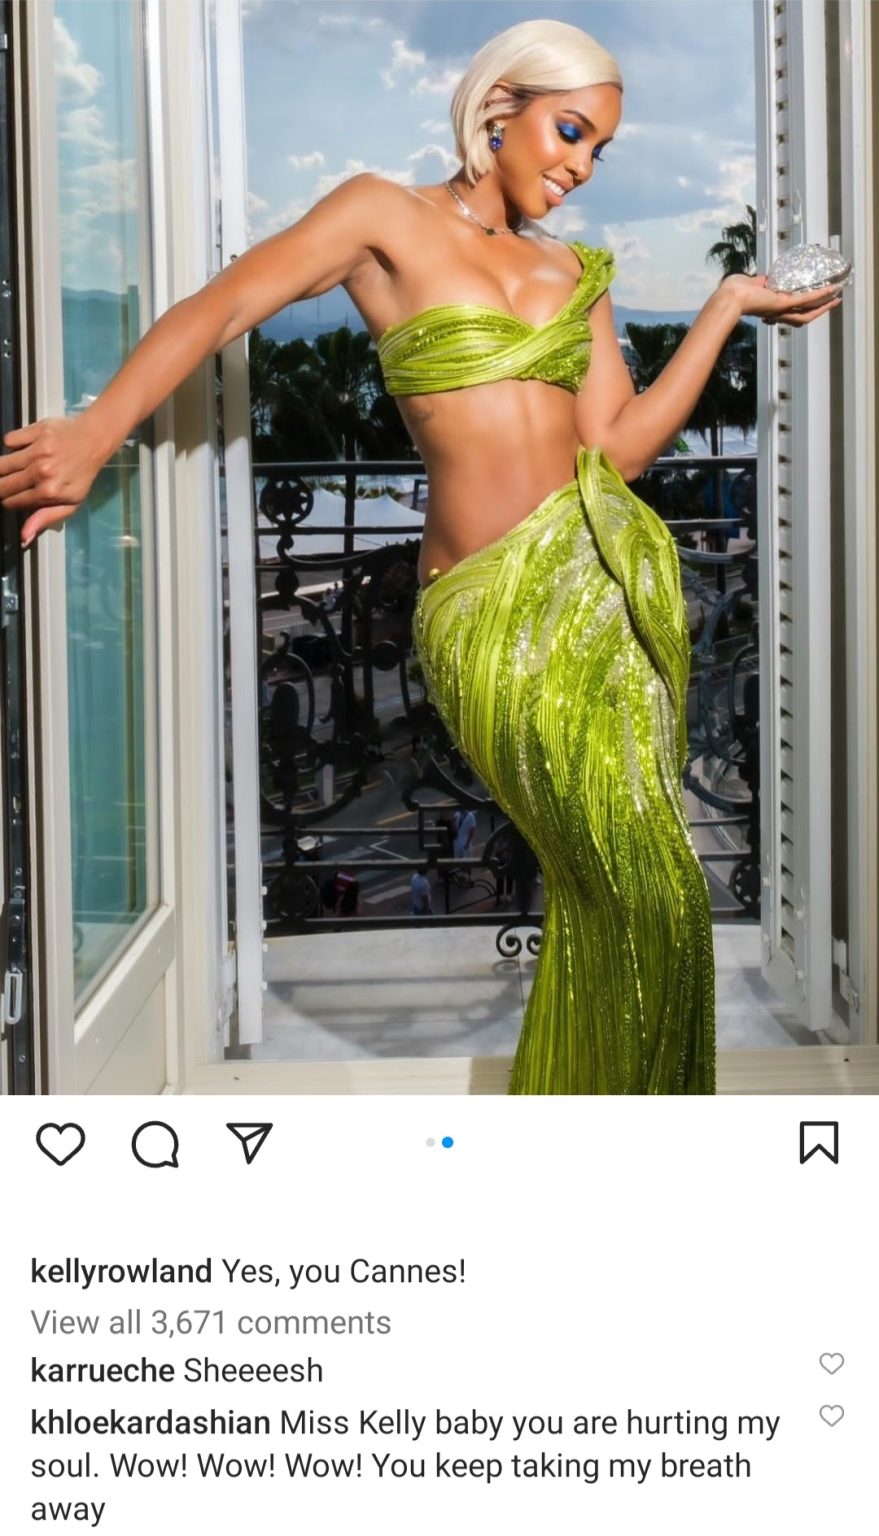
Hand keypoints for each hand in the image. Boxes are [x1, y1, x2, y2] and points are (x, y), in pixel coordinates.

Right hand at [0, 414, 107, 548]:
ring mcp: (37, 450)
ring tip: (10, 470)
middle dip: (2, 487)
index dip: (10, 502)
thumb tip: (24, 537)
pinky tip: (22, 450)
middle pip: (2, 485)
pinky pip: (8, 441)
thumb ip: (45, 518)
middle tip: (8, 485)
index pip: (11, 502)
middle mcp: (40, 471)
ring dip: (2, 469)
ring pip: (1, 464)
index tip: (14, 498)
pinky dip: (11, 446)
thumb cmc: (81, 475)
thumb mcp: (70, 503)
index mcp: (48, 492)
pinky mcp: (35, 431)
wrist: (94, 441)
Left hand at [719, 272, 844, 326]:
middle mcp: (777, 312)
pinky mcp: (782, 304)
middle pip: (803, 315)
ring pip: (808, 312)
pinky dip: (819, 295)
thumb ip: (761, 283)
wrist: (729, 296)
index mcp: (770, 307)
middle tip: (833, 301)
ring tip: (837, 298)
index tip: (814, 299)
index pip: (791, 310)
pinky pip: (805, 300)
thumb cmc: (733, 290)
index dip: (804, 307)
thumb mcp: (751, 284)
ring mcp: (781, 309)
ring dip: (824, 306)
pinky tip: (831, 289)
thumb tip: (766, 279)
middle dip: (819, 309)